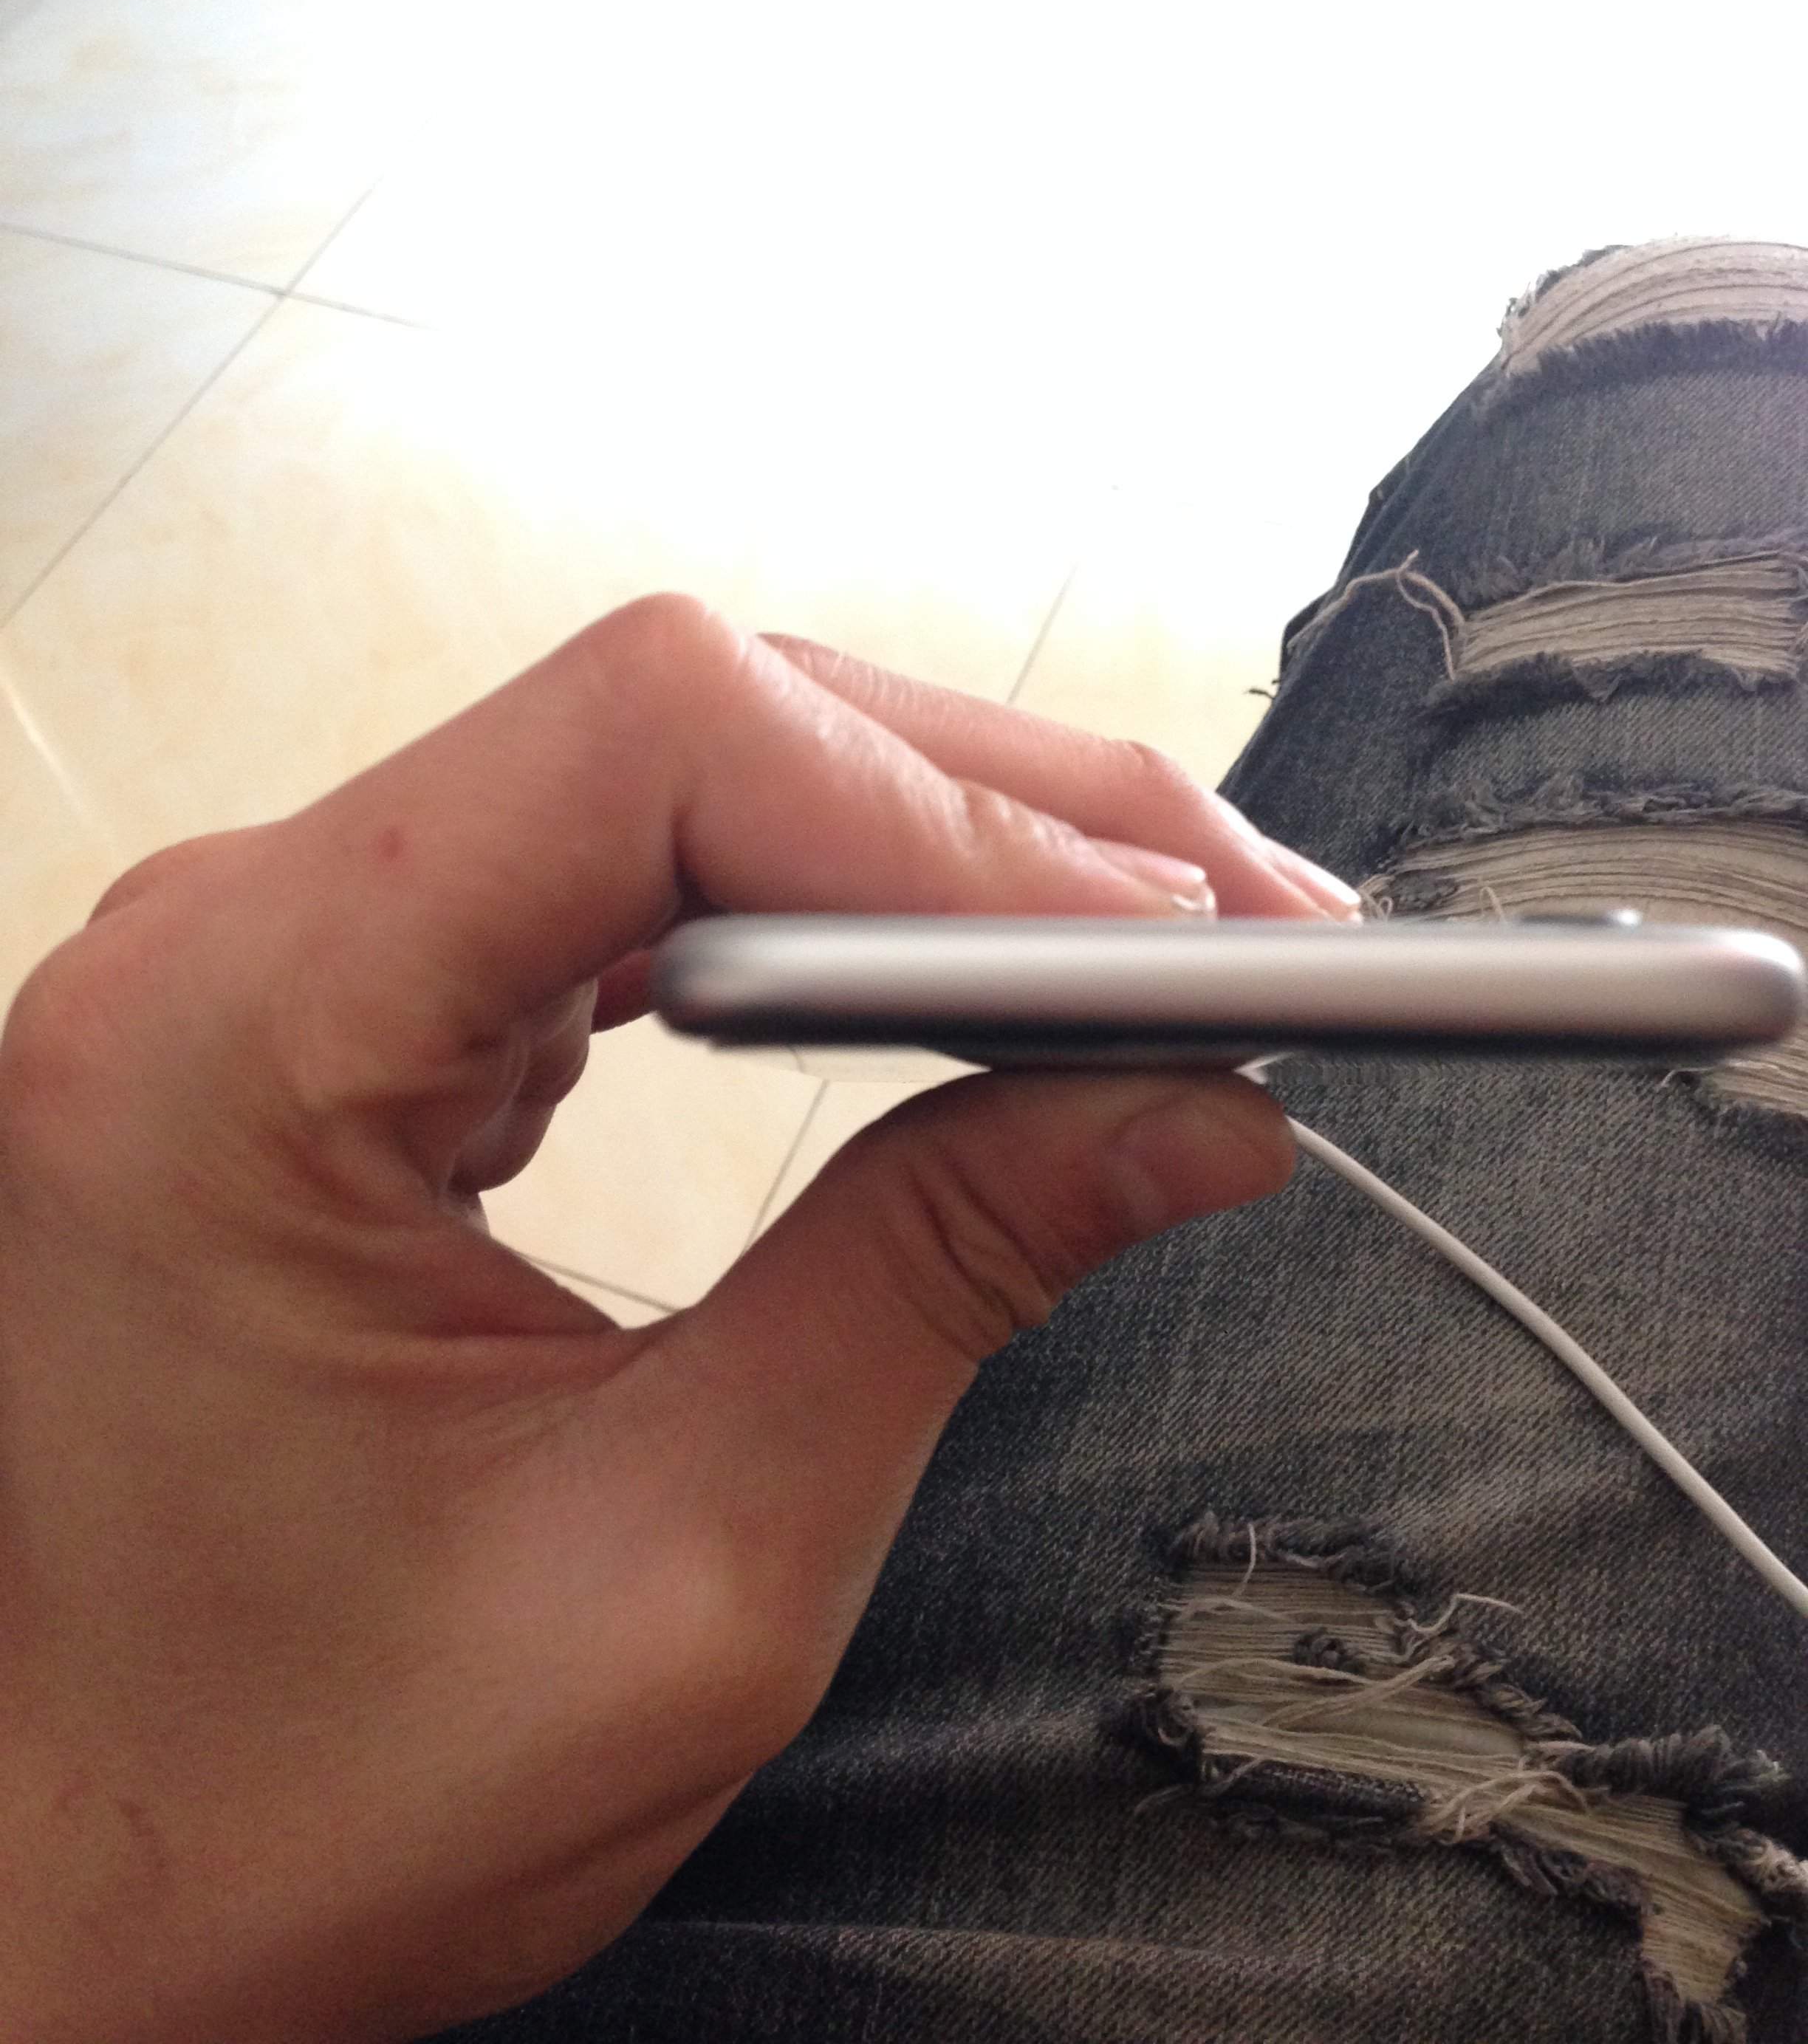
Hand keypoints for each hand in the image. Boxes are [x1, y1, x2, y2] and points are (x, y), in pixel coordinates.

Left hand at [0, 596, 1340, 2043]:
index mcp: (236, 1038)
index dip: (948, 817)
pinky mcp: (356, 1013)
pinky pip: (625, 875)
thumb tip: (1191, 1108)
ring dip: (927, 849)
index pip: (648, 737)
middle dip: (991, 821)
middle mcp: (232, 943)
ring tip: (1148, 953)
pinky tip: (958, 976)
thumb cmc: (292, 1802)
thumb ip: (941, 1277)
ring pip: (676, 775)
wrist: (83, 1895)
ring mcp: (287, 963)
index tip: (1171, 952)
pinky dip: (822, 911)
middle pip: (681, 722)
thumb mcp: (687, 1571)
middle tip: (1246, 935)